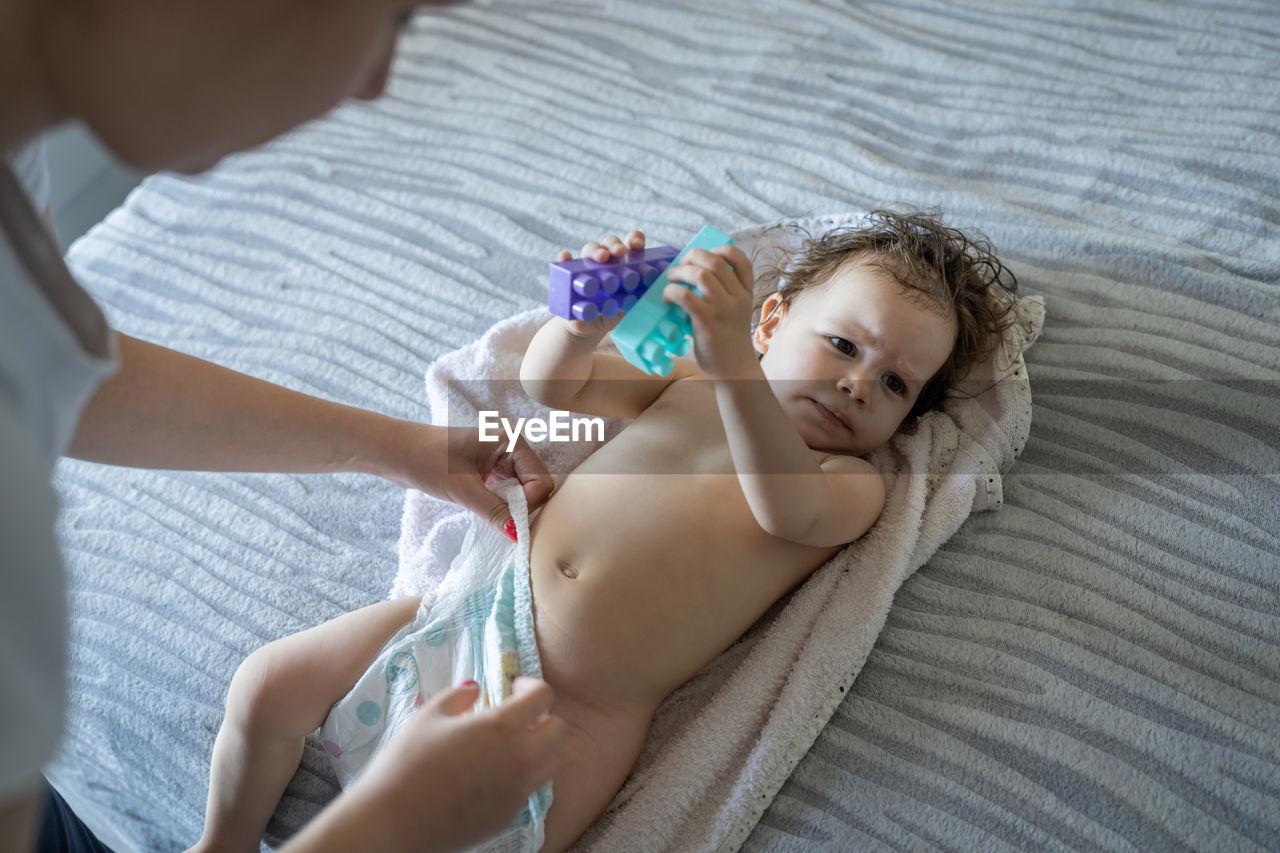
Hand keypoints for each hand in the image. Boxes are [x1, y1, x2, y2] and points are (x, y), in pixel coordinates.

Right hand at [322, 679, 565, 852]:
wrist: (393, 821)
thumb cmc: (406, 762)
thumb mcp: (428, 716)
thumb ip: (459, 696)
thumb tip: (476, 691)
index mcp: (503, 727)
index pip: (544, 696)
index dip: (532, 687)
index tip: (514, 689)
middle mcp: (520, 759)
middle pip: (559, 730)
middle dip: (542, 718)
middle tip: (516, 719)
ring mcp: (518, 792)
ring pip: (550, 764)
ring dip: (537, 750)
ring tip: (507, 749)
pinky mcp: (508, 816)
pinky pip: (528, 791)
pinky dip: (519, 779)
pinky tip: (489, 778)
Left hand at [378, 422, 553, 536]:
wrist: (396, 452)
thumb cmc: (427, 461)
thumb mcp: (462, 490)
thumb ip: (494, 511)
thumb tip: (518, 536)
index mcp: (511, 440)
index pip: (541, 480)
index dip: (528, 504)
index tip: (506, 521)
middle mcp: (511, 447)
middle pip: (535, 486)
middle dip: (520, 507)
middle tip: (498, 520)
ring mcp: (501, 458)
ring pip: (521, 491)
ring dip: (510, 508)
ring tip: (490, 516)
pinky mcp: (489, 470)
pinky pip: (507, 492)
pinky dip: (500, 505)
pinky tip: (486, 512)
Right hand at [556, 230, 645, 338]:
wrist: (591, 326)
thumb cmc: (615, 312)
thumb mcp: (628, 308)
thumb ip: (638, 300)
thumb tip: (646, 296)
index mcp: (625, 262)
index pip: (631, 244)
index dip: (635, 239)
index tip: (637, 245)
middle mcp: (606, 260)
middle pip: (610, 244)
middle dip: (615, 245)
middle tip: (619, 252)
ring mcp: (588, 266)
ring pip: (590, 249)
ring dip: (596, 250)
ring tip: (601, 257)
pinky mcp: (570, 276)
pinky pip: (565, 264)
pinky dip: (565, 258)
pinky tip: (565, 256)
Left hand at [662, 245, 757, 379]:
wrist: (734, 369)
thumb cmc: (728, 339)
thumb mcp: (735, 311)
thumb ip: (724, 292)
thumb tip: (693, 271)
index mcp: (746, 292)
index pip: (740, 258)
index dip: (721, 250)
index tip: (705, 256)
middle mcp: (738, 296)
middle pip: (715, 260)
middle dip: (693, 256)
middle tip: (681, 265)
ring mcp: (724, 308)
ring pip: (700, 274)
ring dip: (680, 272)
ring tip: (671, 279)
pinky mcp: (707, 321)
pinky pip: (685, 296)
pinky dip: (672, 291)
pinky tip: (667, 298)